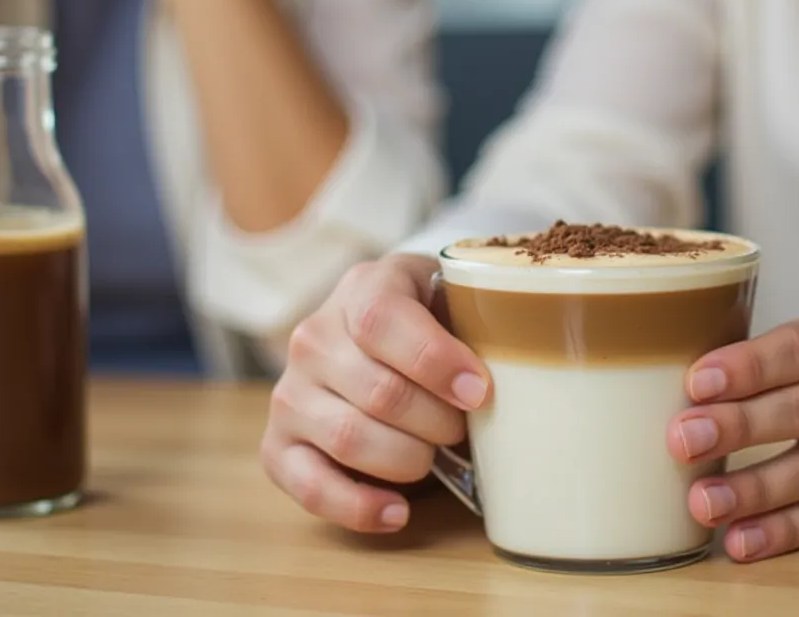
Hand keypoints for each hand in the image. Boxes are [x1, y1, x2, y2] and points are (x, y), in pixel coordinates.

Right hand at [261, 255, 491, 532]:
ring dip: (408, 459)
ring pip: (349, 438)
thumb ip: (478, 320)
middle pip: (378, 390)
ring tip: (433, 458)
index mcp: (362, 288)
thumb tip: (521, 367)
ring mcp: (290, 393)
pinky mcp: (278, 446)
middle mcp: (313, 337)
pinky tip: (398, 511)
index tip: (478, 391)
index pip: (382, 319)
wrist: (372, 338)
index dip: (434, 360)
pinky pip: (310, 486)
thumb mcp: (453, 300)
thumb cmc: (429, 325)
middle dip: (436, 421)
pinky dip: (359, 506)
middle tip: (462, 429)